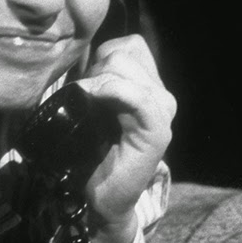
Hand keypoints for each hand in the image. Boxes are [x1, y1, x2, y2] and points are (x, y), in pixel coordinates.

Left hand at [76, 34, 175, 238]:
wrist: (103, 197)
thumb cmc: (92, 152)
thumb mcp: (93, 108)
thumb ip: (96, 81)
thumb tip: (79, 55)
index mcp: (149, 87)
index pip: (128, 45)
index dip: (101, 57)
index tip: (86, 84)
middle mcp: (161, 95)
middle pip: (122, 53)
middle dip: (95, 70)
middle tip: (84, 100)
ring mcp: (162, 111)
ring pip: (124, 66)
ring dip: (96, 81)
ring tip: (88, 106)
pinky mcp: (157, 130)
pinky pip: (136, 95)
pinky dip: (110, 91)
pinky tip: (93, 100)